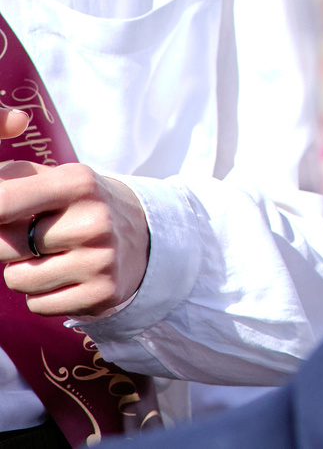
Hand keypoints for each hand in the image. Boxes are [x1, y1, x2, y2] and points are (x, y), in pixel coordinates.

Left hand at [0, 110, 149, 317]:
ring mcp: (101, 259)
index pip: (3, 201)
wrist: (148, 236)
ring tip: (54, 258)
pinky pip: (38, 305)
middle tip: (32, 238)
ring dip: (25, 273)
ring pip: (18, 281)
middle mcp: (94, 220)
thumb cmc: (84, 206)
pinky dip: (44, 296)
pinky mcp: (102, 293)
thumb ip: (12, 177)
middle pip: (3, 247)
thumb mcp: (57, 179)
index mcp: (79, 183)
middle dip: (5, 246)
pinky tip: (68, 277)